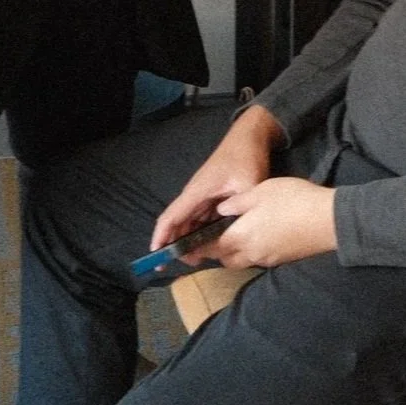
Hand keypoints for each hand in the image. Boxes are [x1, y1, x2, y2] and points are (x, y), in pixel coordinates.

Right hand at [150, 105, 282, 250]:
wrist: (249, 139)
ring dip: (188, 240)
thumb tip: (238, 231)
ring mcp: (202, 196)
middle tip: (184, 266)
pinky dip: (200, 232)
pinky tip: (208, 245)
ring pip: (188, 222)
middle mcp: (195, 195)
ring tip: (197, 260)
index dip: (161, 236)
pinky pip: (200, 218)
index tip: (156, 254)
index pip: (171, 217)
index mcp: (197, 192)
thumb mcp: (248, 184)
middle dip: (174, 244)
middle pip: (177, 223)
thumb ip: (241, 208)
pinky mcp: (211, 197)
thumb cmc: (244, 158)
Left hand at [202, 176, 337, 269]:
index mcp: (241, 237)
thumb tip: (221, 210)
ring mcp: (269, 259)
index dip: (199, 246)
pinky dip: (251, 251)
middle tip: (213, 236)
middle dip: (217, 251)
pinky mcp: (283, 259)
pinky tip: (258, 235)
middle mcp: (252, 253)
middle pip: (226, 259)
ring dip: (234, 253)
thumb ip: (237, 203)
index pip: (212, 247)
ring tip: (235, 234)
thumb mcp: (260, 192)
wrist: (329, 220)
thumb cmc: (292, 200)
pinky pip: (258, 259)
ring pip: (242, 261)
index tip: (189, 244)